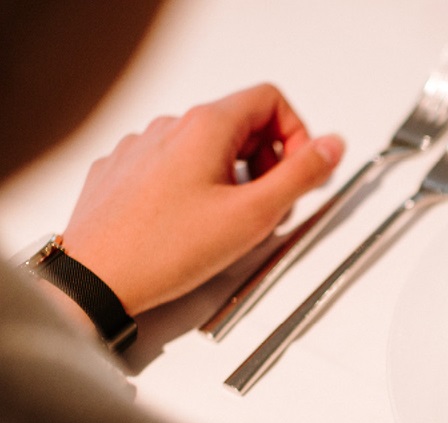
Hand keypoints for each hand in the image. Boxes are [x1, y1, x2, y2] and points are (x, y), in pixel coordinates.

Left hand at [60, 84, 344, 314]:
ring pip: (206, 148)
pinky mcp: (122, 171)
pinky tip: (190, 224)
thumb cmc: (164, 250)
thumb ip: (302, 176)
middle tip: (269, 206)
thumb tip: (332, 147)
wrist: (95, 277)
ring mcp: (142, 147)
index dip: (297, 135)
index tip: (298, 173)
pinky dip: (193, 187)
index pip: (271, 100)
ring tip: (228, 222)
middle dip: (267, 163)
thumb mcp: (255, 215)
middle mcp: (170, 127)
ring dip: (231, 178)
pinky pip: (172, 166)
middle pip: (241, 125)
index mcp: (206, 127)